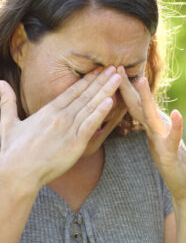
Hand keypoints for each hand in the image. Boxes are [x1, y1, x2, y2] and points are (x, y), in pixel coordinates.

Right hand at [0, 66, 121, 188]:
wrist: (16, 174)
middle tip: (115, 68)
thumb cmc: (11, 152)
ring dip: (106, 91)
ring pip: (91, 106)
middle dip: (102, 80)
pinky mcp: (75, 143)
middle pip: (86, 95)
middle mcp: (61, 116)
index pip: (72, 91)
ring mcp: (69, 129)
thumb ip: (7, 102)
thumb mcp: (7, 123)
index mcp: (48, 111)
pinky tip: (111, 101)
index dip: (88, 80)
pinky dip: (101, 112)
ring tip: (118, 78)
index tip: (99, 70)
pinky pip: (91, 124)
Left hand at [117, 66, 185, 202]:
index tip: (107, 70)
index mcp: (150, 124)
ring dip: (148, 98)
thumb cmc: (168, 158)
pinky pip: (174, 138)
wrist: (184, 178)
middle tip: (116, 66)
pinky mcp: (174, 152)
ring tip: (141, 81)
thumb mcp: (154, 138)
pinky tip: (177, 114)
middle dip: (127, 85)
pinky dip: (176, 126)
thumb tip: (135, 109)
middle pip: (140, 104)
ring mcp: (166, 137)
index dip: (120, 88)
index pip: (132, 104)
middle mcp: (158, 125)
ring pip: (155, 116)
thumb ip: (147, 122)